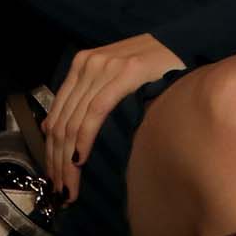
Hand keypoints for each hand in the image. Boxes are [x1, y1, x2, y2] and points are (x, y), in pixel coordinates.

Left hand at [45, 33, 185, 203]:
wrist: (184, 43)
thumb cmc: (152, 68)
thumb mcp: (113, 79)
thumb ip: (88, 99)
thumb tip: (54, 130)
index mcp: (81, 66)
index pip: (57, 115)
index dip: (51, 150)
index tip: (54, 178)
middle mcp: (87, 65)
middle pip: (62, 122)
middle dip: (57, 162)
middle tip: (61, 192)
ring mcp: (104, 67)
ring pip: (74, 122)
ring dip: (68, 160)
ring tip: (70, 187)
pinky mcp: (123, 73)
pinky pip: (95, 112)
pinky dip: (84, 139)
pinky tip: (80, 160)